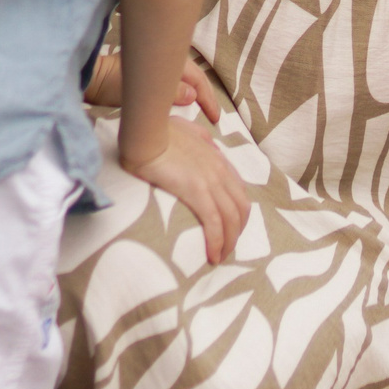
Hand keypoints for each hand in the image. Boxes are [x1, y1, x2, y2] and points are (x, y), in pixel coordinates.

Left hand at [83, 51, 226, 122]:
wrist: (92, 80)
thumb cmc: (111, 82)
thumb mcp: (140, 90)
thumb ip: (167, 93)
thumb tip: (193, 96)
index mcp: (169, 61)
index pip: (199, 80)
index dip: (209, 99)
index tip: (215, 118)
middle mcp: (168, 62)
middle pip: (196, 79)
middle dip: (206, 97)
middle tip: (213, 118)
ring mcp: (160, 69)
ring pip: (186, 83)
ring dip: (196, 96)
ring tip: (202, 114)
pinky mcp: (152, 77)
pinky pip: (175, 86)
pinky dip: (183, 96)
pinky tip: (184, 108)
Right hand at [121, 115, 249, 264]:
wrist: (147, 133)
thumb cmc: (161, 131)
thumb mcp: (188, 130)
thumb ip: (200, 138)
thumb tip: (205, 143)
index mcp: (218, 159)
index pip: (239, 191)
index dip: (238, 212)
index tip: (229, 227)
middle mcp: (220, 171)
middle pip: (241, 208)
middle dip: (237, 231)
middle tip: (225, 248)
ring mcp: (211, 181)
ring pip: (232, 218)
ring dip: (229, 242)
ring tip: (219, 257)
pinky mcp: (197, 191)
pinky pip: (214, 223)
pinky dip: (217, 242)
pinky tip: (212, 255)